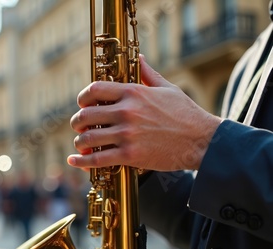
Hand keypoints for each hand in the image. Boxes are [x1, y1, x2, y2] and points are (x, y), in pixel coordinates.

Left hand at [68, 55, 221, 171]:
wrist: (202, 141)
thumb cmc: (185, 114)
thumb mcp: (167, 88)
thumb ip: (148, 73)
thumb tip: (139, 58)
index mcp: (133, 92)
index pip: (94, 90)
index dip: (82, 98)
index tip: (83, 105)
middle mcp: (126, 111)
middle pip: (85, 115)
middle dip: (77, 122)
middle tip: (79, 127)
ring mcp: (127, 134)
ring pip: (87, 138)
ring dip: (79, 142)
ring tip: (81, 144)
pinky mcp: (130, 155)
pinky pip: (98, 159)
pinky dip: (82, 161)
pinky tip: (74, 161)